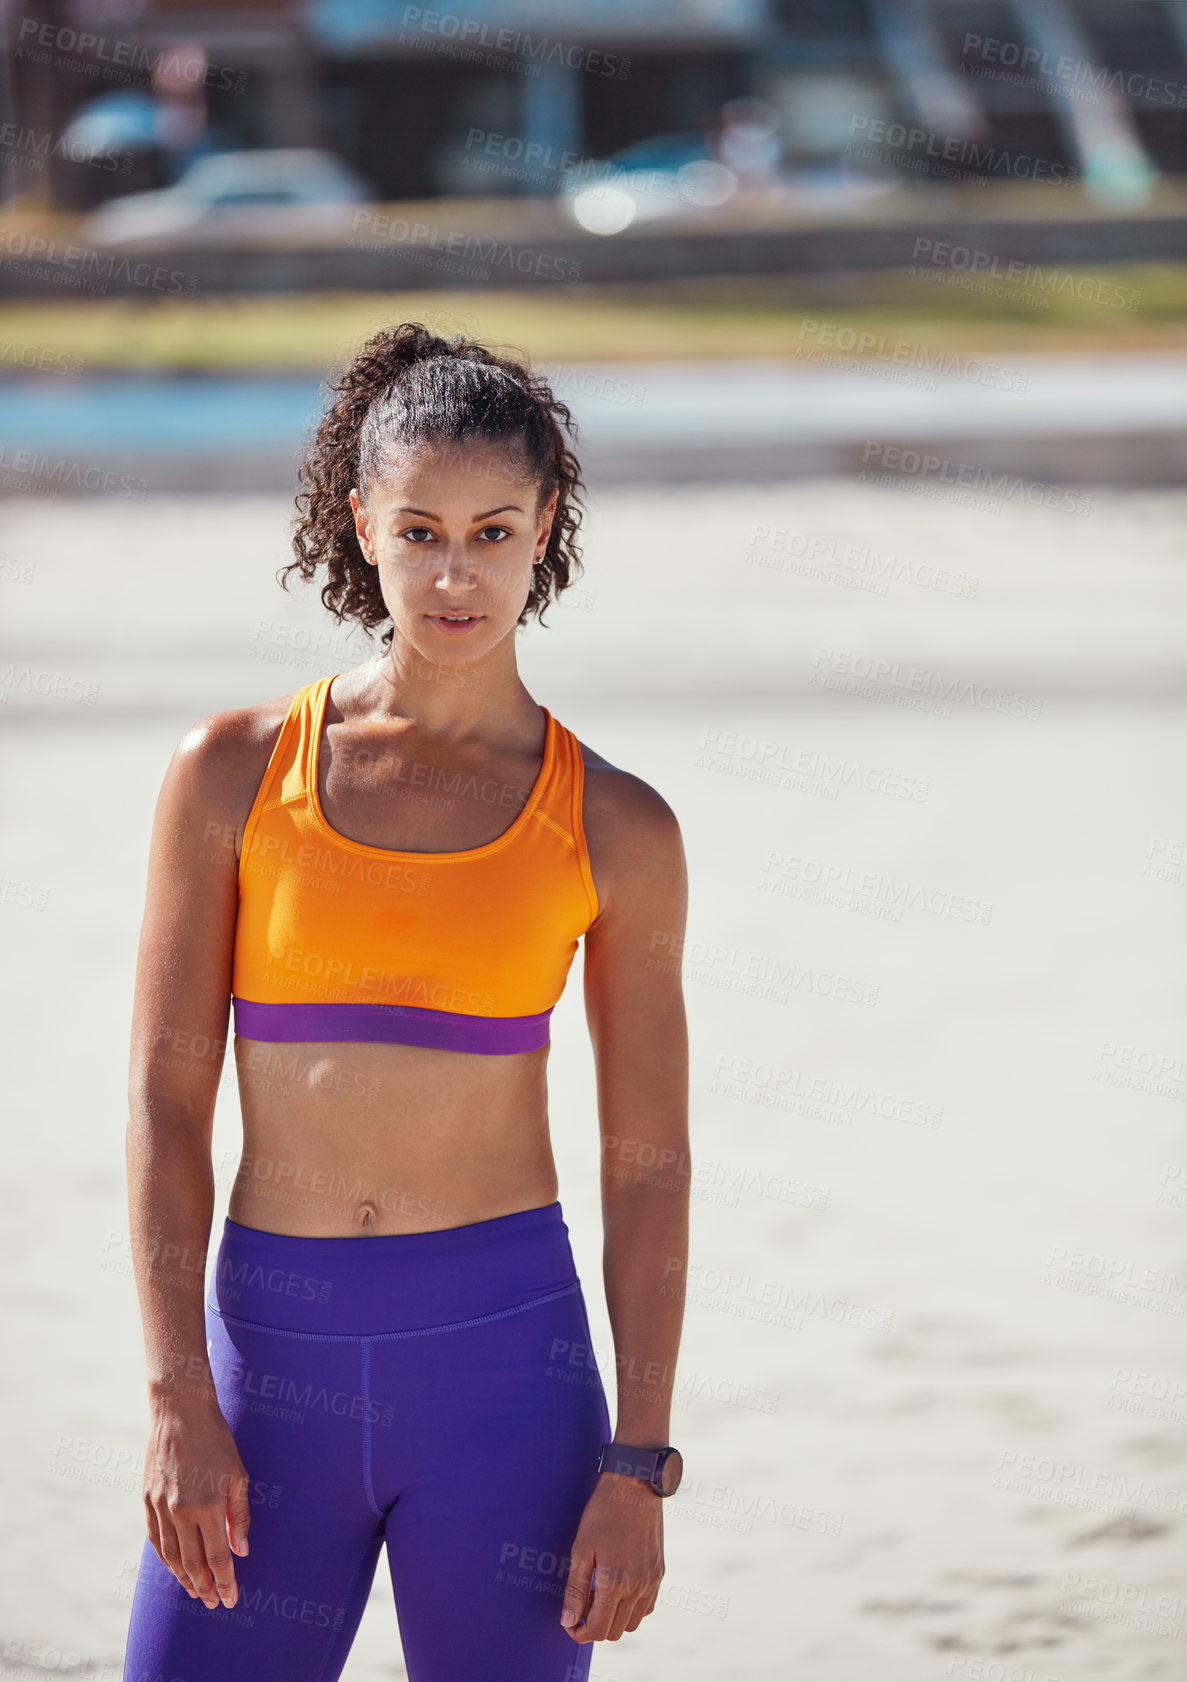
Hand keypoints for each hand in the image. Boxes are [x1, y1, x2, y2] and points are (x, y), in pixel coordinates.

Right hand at [142, 1398, 250, 1609]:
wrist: (180, 1411)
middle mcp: (181, 1511)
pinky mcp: (147, 1500)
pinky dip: (165, 1558)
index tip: (230, 1600)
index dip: (225, 1582)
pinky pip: (155, 1539)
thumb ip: (240, 1516)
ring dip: (183, 1578)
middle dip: (204, 1587)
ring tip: (195, 1591)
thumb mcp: (238, 1475)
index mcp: (208, 1506)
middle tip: (212, 1602)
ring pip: (171, 1555)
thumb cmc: (216, 1440)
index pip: (218, 1557)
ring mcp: (160, 1507)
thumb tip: (242, 1551)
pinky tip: (174, 1566)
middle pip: (192, 1563)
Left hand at [560, 1473, 664, 1642]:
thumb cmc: (603, 1513)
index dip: (579, 1632)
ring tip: (598, 1595)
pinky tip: (618, 1590)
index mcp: (614, 1584)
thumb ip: (575, 1590)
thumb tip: (568, 1622)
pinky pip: (646, 1608)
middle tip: (582, 1604)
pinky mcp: (659, 1573)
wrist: (635, 1485)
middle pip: (614, 1631)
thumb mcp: (581, 1549)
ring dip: (613, 1619)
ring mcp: (652, 1582)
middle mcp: (637, 1589)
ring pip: (632, 1624)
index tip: (569, 1622)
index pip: (597, 1630)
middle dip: (594, 1626)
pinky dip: (631, 1610)